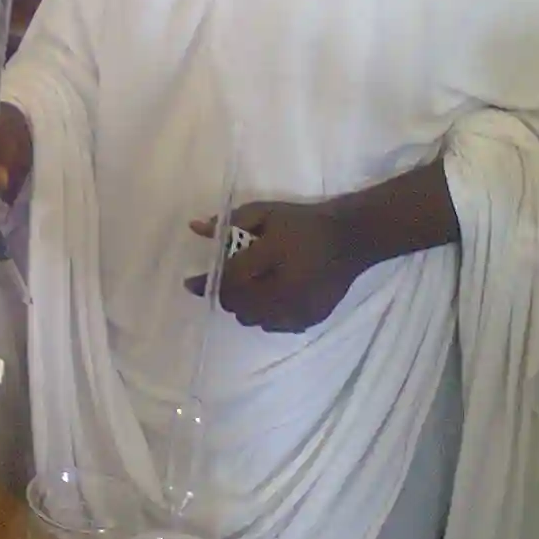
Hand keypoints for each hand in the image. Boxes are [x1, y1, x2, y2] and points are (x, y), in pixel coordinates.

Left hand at [192, 200, 365, 333]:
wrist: (349, 238)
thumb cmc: (302, 222)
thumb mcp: (265, 212)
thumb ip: (229, 222)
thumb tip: (195, 227)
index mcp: (271, 256)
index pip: (229, 277)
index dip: (205, 282)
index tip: (189, 282)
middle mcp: (283, 287)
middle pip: (236, 303)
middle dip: (225, 293)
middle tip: (225, 281)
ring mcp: (297, 307)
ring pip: (252, 318)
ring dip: (243, 305)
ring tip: (249, 288)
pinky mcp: (309, 319)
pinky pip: (273, 326)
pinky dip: (264, 315)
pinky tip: (269, 298)